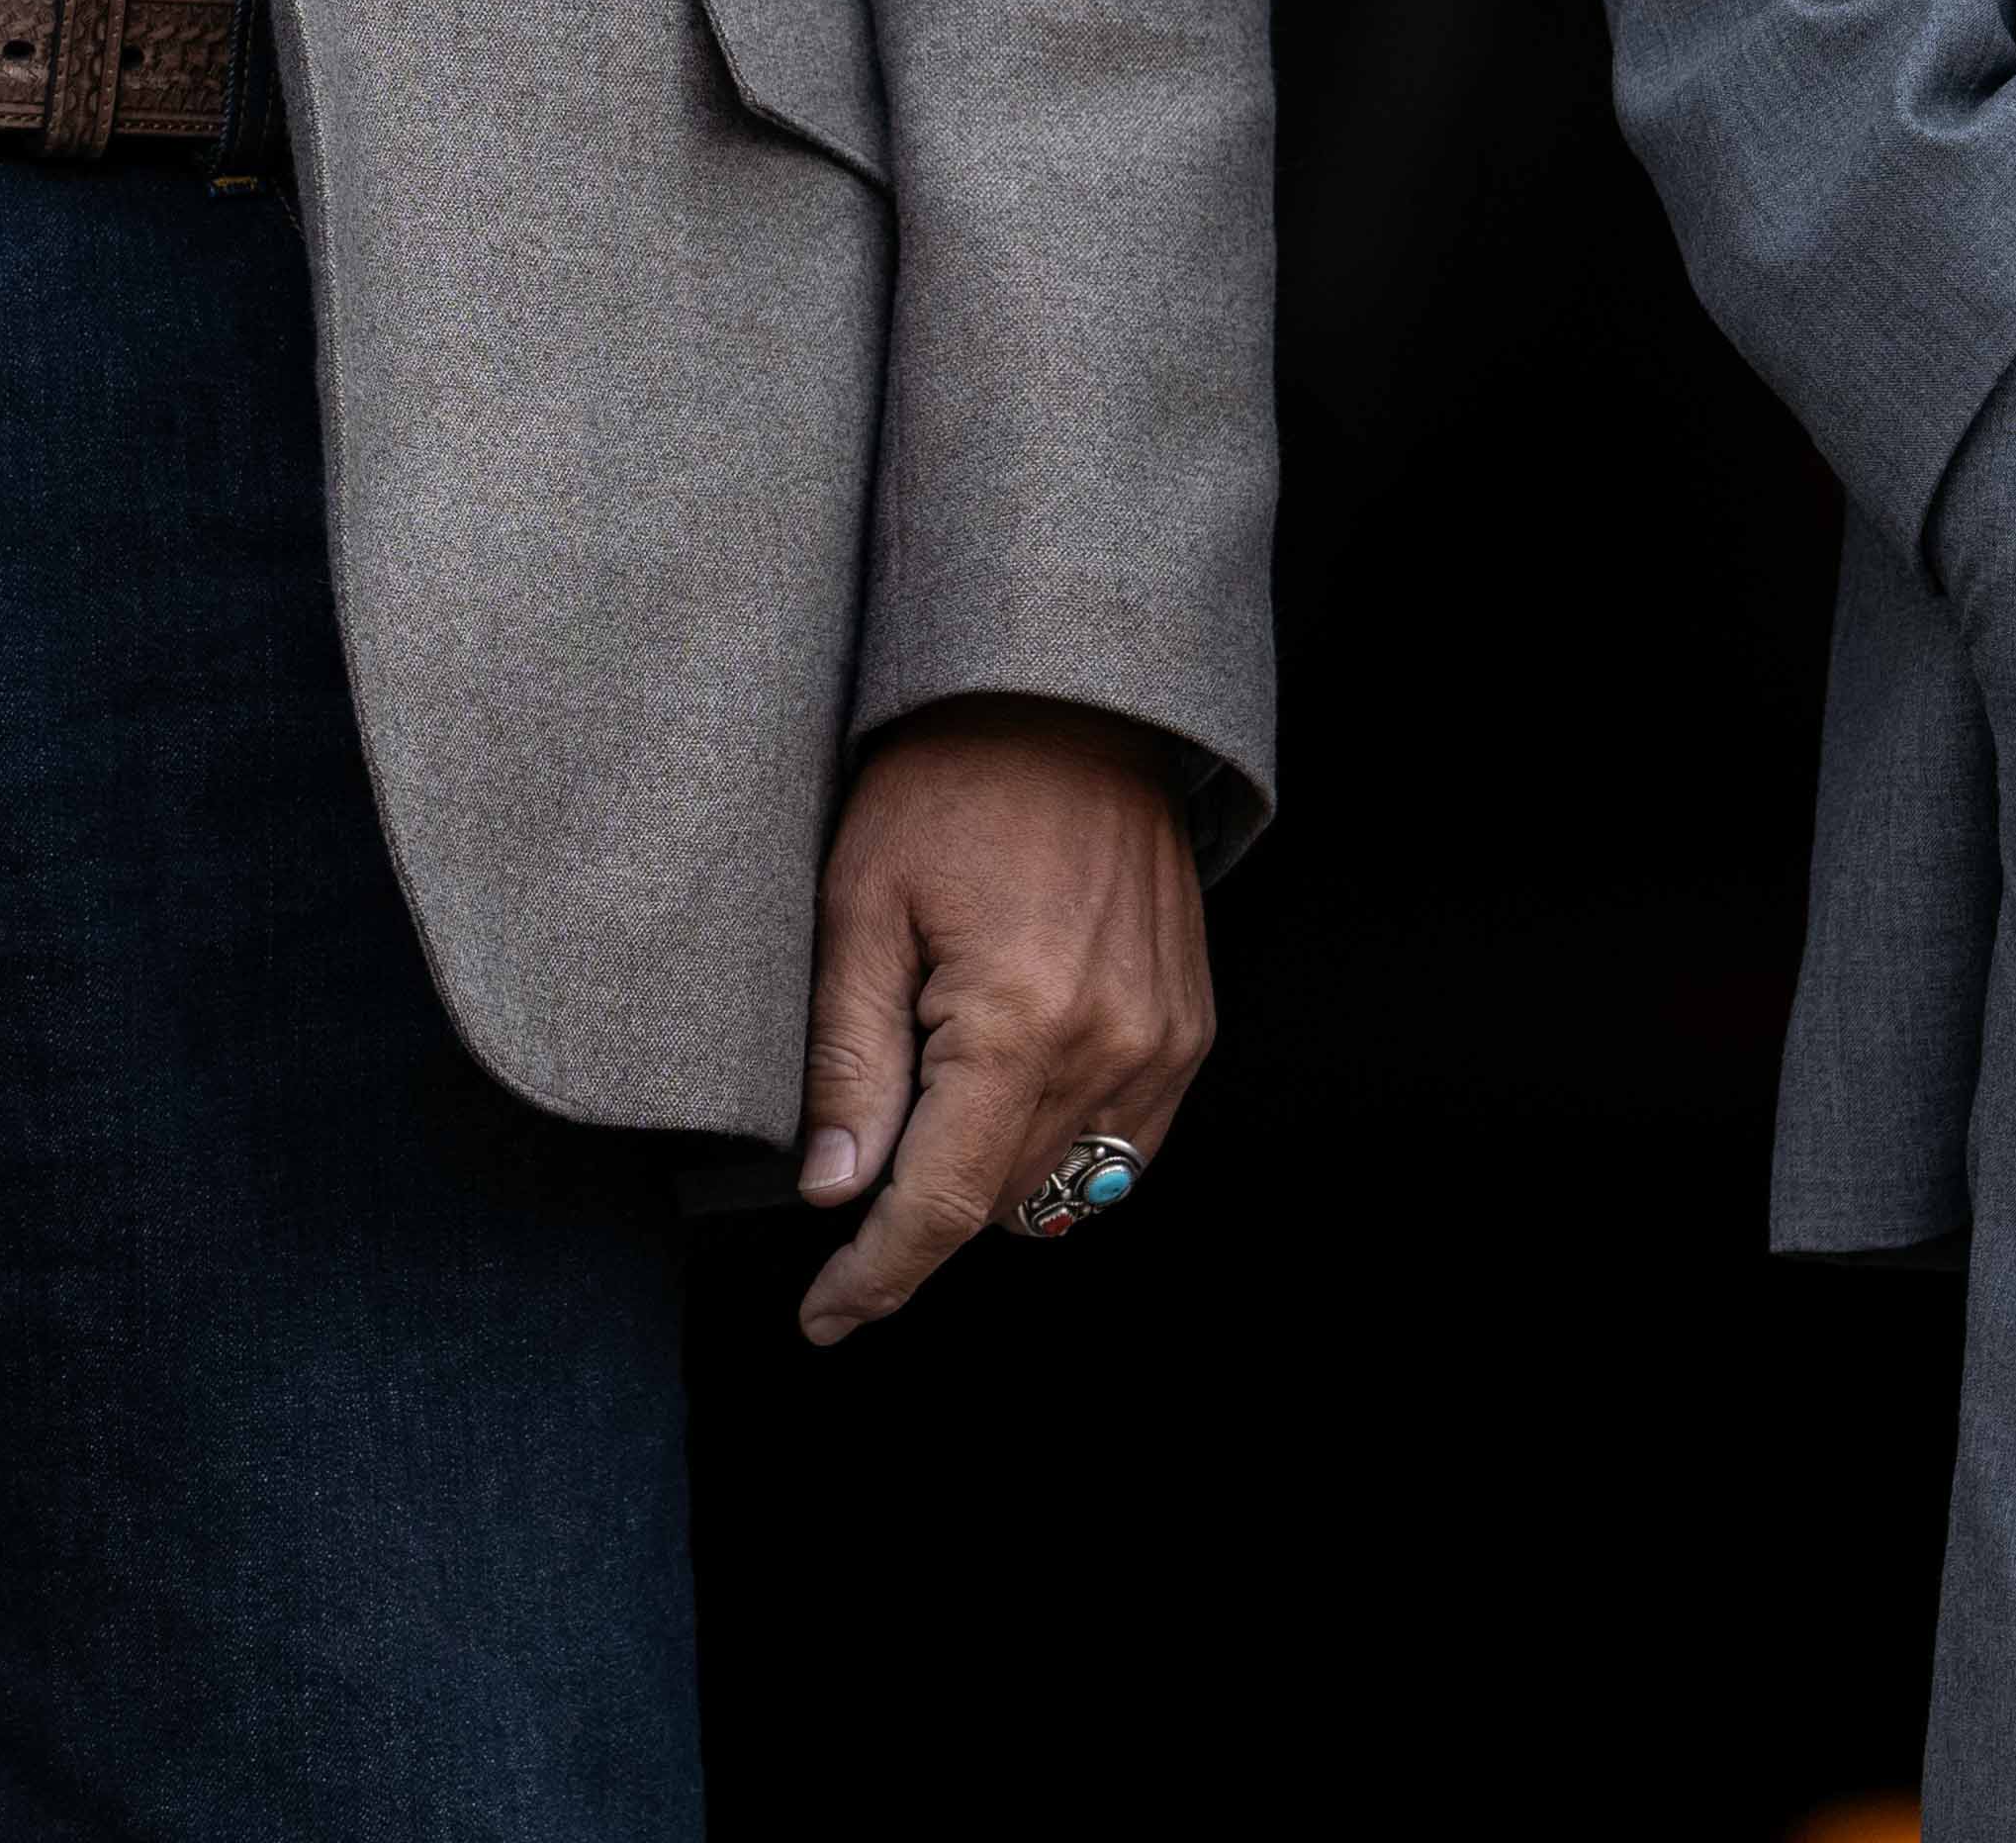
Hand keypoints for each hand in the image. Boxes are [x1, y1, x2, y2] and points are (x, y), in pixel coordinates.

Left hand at [788, 696, 1210, 1345]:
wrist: (1071, 698)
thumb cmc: (948, 783)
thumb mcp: (858, 906)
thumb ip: (846, 1060)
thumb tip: (832, 1193)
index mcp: (1017, 1022)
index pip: (943, 1208)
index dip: (876, 1278)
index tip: (824, 1318)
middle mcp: (1109, 1047)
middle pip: (1000, 1207)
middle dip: (921, 1209)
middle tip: (860, 1148)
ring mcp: (1165, 1042)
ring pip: (1065, 1190)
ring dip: (991, 1180)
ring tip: (937, 1095)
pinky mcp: (1190, 1028)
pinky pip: (1126, 1150)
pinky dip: (1059, 1147)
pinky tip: (1007, 1088)